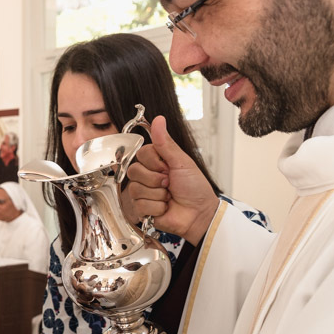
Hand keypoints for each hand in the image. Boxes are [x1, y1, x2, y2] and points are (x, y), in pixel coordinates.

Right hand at [125, 116, 218, 244]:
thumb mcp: (182, 162)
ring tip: (169, 197)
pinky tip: (165, 207)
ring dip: (158, 195)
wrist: (199, 214)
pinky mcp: (141, 208)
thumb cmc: (195, 188)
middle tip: (170, 183)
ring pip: (136, 189)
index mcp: (156, 162)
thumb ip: (166, 143)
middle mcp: (147, 175)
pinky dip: (157, 207)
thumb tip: (158, 119)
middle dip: (156, 179)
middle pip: (134, 171)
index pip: (141, 154)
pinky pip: (140, 204)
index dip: (155, 162)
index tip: (168, 168)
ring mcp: (143, 192)